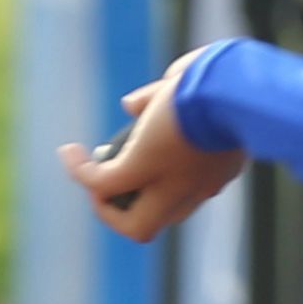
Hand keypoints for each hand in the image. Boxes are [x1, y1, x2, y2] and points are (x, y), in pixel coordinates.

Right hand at [57, 66, 245, 243]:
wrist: (233, 85)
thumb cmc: (225, 78)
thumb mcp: (193, 88)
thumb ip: (162, 99)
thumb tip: (131, 105)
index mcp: (219, 166)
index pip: (189, 192)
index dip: (163, 181)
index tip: (149, 153)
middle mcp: (200, 185)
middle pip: (162, 221)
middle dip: (131, 207)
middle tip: (114, 176)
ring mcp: (172, 184)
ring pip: (137, 225)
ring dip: (109, 204)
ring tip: (90, 172)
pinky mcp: (142, 169)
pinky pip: (100, 183)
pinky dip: (80, 171)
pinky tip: (69, 151)